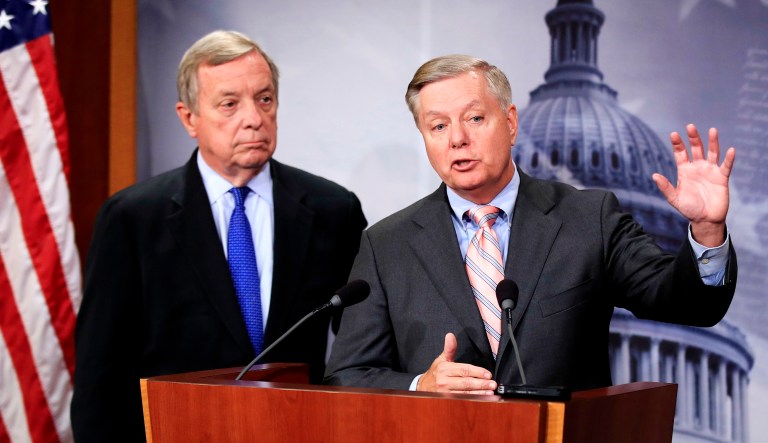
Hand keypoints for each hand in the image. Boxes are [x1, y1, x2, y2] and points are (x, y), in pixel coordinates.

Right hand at [416, 333, 496, 394]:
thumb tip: (451, 335)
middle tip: (493, 384)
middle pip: (466, 383)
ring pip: (465, 393)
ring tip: (490, 392)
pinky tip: (482, 398)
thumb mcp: (441, 359)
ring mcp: (445, 392)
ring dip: (479, 393)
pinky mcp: (447, 400)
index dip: (477, 372)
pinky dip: (473, 400)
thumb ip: (449, 348)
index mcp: (445, 369)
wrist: (422, 387)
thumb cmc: (435, 372)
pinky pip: (462, 400)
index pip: (464, 370)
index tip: (488, 374)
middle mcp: (444, 381)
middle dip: (481, 384)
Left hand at [652, 124, 735, 246]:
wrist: (705, 220)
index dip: (677, 143)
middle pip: (696, 148)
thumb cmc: (689, 209)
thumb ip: (665, 187)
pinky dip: (729, 158)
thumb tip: (654, 175)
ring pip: (712, 153)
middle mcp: (697, 167)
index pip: (680, 153)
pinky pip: (726, 166)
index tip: (674, 134)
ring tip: (712, 130)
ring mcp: (710, 171)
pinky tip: (731, 150)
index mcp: (684, 170)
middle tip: (690, 126)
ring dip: (712, 142)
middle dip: (693, 138)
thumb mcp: (674, 198)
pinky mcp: (722, 177)